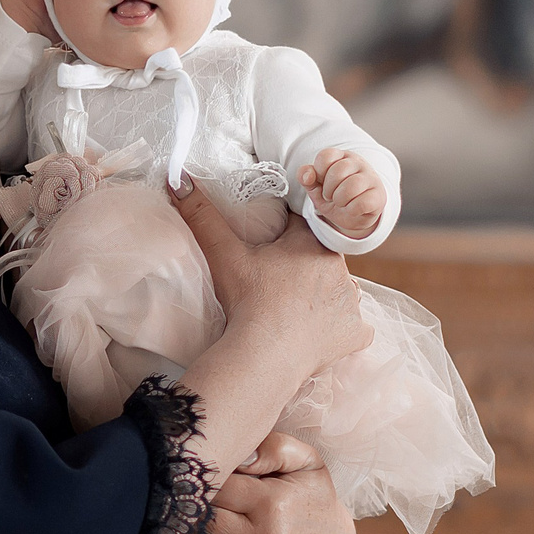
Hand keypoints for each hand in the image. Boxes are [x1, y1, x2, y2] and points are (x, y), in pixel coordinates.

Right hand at [169, 182, 371, 383]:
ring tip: (297, 309)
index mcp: (313, 243)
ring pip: (340, 291)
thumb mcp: (224, 255)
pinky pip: (354, 327)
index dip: (286, 239)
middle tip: (278, 285)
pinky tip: (322, 332)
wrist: (263, 354)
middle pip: (322, 260)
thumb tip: (178, 178)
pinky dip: (340, 329)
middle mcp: (341, 268)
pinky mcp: (354, 333)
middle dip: (305, 267)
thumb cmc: (247, 302)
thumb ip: (202, 215)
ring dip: (324, 297)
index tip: (272, 253)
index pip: (303, 229)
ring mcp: (351, 303)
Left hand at [175, 432, 358, 533]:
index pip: (215, 488)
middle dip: (185, 512)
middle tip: (174, 504)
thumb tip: (241, 455)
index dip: (199, 481)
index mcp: (272, 503)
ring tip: (175, 529)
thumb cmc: (313, 500)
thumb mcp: (307, 462)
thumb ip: (275, 447)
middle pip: (203, 523)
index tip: (191, 478)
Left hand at [300, 146, 386, 240]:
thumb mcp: (316, 189)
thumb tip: (307, 175)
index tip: (322, 184)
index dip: (318, 173)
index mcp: (341, 157)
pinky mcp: (379, 196)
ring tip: (341, 203)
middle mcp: (358, 163)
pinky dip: (351, 210)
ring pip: (351, 186)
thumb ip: (307, 179)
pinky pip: (361, 203)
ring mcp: (370, 178)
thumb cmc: (335, 197)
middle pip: (338, 171)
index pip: (325, 156)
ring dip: (340, 200)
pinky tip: (352, 209)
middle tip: (331, 196)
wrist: (354, 216)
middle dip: (328, 190)